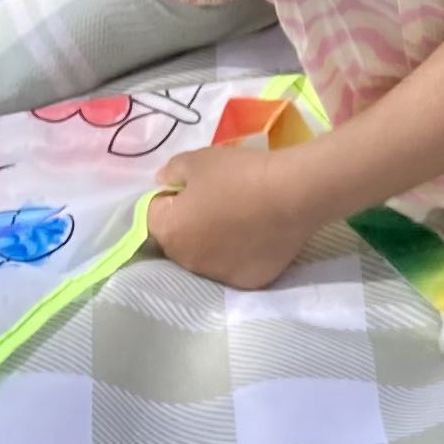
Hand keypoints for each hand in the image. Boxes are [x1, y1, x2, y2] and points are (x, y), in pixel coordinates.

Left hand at [145, 137, 341, 291]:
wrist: (292, 194)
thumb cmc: (240, 174)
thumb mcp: (198, 160)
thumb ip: (171, 171)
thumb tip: (162, 183)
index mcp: (169, 231)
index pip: (152, 215)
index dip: (169, 199)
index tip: (190, 188)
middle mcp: (186, 261)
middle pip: (177, 242)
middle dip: (188, 224)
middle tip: (215, 203)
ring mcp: (217, 275)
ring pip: (205, 258)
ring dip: (212, 243)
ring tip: (239, 222)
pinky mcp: (246, 282)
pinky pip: (234, 267)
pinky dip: (239, 255)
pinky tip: (256, 238)